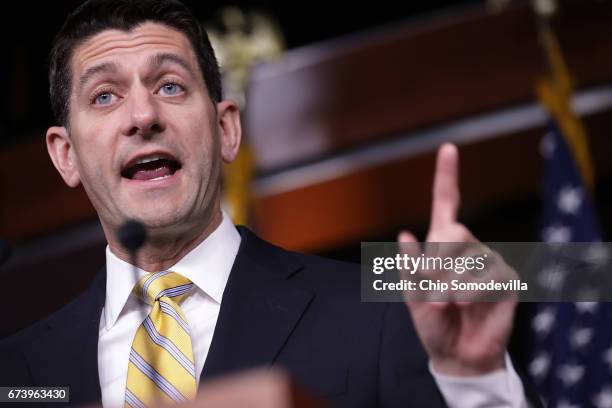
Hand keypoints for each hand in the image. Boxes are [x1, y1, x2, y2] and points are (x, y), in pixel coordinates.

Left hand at [399, 143, 516, 375]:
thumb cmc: (433, 323)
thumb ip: (410, 270)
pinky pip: (489, 275)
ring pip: (469, 255)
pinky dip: (471, 291)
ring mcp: (488, 261)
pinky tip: (467, 303)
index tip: (449, 148)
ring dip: (451, 283)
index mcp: (441, 245)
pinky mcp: (506, 279)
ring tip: (449, 302)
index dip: (446, 176)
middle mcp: (467, 247)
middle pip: (454, 230)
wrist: (458, 354)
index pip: (446, 204)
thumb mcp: (413, 298)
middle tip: (433, 288)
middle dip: (438, 262)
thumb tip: (404, 236)